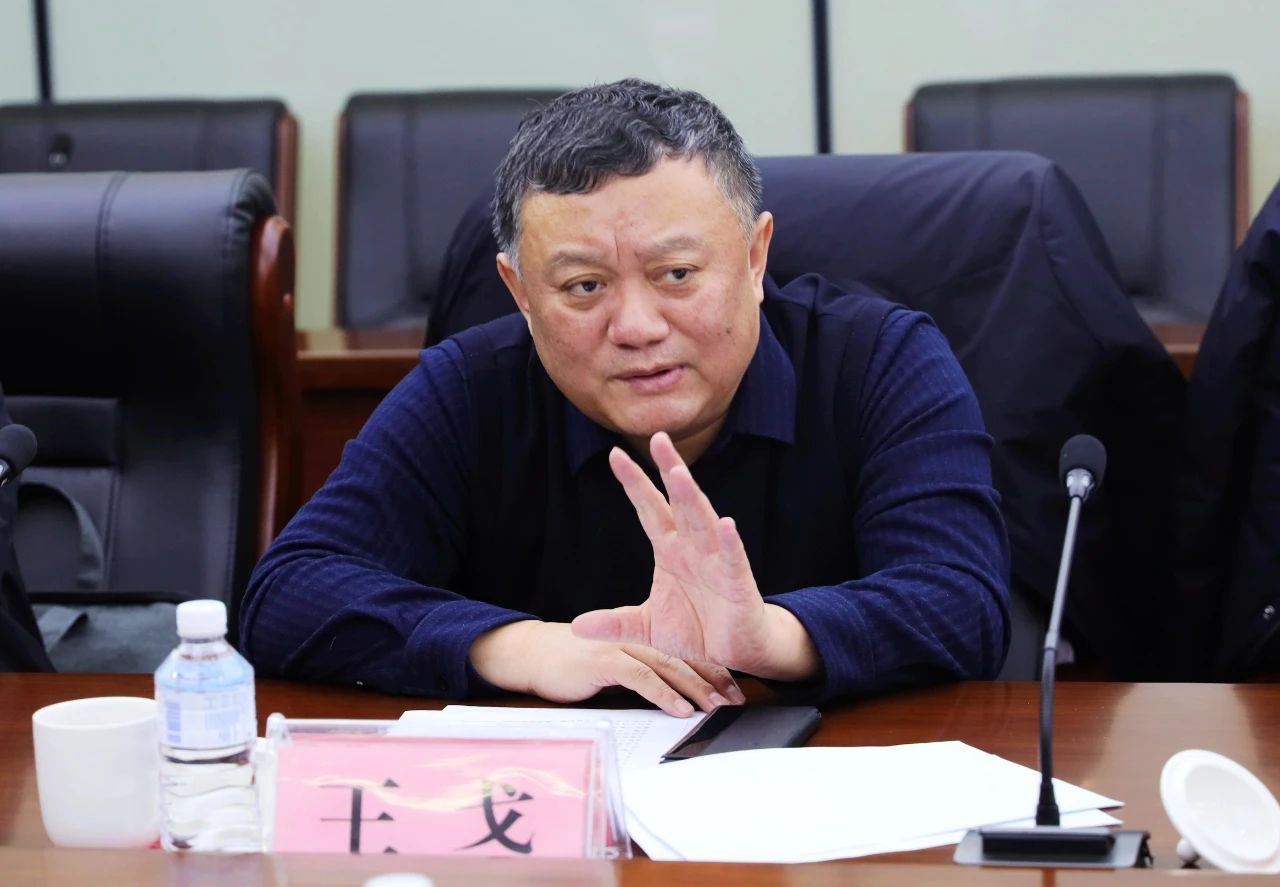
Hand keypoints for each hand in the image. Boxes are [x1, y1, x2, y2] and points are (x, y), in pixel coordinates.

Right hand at [468, 620, 744, 716]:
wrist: (531, 655)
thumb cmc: (570, 664)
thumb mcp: (611, 667)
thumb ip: (638, 674)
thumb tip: (669, 696)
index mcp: (640, 637)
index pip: (684, 651)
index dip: (711, 668)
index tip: (734, 689)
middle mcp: (635, 637)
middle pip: (684, 657)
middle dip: (714, 679)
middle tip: (736, 701)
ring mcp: (620, 647)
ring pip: (668, 665)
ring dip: (696, 688)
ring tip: (717, 707)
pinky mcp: (604, 661)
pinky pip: (641, 677)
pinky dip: (664, 693)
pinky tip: (682, 709)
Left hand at [571, 432, 819, 681]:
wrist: (732, 653)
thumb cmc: (695, 631)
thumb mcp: (647, 628)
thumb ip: (615, 623)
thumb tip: (577, 627)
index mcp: (670, 550)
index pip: (650, 508)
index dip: (635, 483)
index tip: (615, 455)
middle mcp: (693, 548)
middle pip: (679, 502)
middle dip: (669, 469)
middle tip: (658, 439)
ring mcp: (717, 561)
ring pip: (703, 521)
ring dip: (692, 498)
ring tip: (678, 473)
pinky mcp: (737, 582)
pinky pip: (733, 558)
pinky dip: (729, 542)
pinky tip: (726, 524)